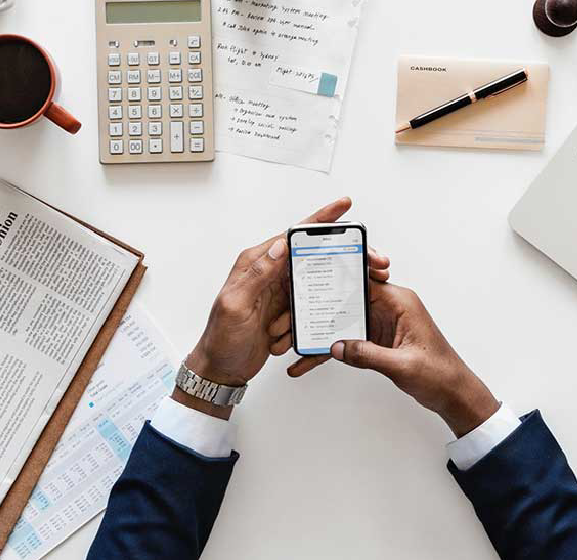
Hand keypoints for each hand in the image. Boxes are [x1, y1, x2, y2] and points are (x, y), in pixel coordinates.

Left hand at [177, 197, 391, 418]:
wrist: (221, 370)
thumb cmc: (220, 339)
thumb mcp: (236, 305)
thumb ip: (258, 274)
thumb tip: (279, 246)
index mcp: (255, 263)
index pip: (292, 236)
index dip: (319, 220)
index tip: (342, 206)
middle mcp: (268, 273)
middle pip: (309, 257)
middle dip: (329, 265)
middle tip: (355, 267)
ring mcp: (278, 292)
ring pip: (311, 287)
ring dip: (307, 306)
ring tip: (282, 327)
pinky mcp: (285, 310)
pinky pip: (305, 310)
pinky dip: (300, 325)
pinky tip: (282, 339)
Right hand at [287, 282, 497, 436]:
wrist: (454, 394)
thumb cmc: (440, 373)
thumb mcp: (402, 365)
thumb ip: (368, 354)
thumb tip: (337, 347)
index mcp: (400, 301)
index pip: (363, 280)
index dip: (336, 278)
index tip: (312, 278)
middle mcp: (389, 307)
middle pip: (346, 300)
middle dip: (318, 308)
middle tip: (290, 316)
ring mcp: (381, 323)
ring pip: (342, 321)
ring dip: (319, 333)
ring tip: (291, 343)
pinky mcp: (376, 339)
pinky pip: (348, 340)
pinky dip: (332, 350)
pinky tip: (310, 361)